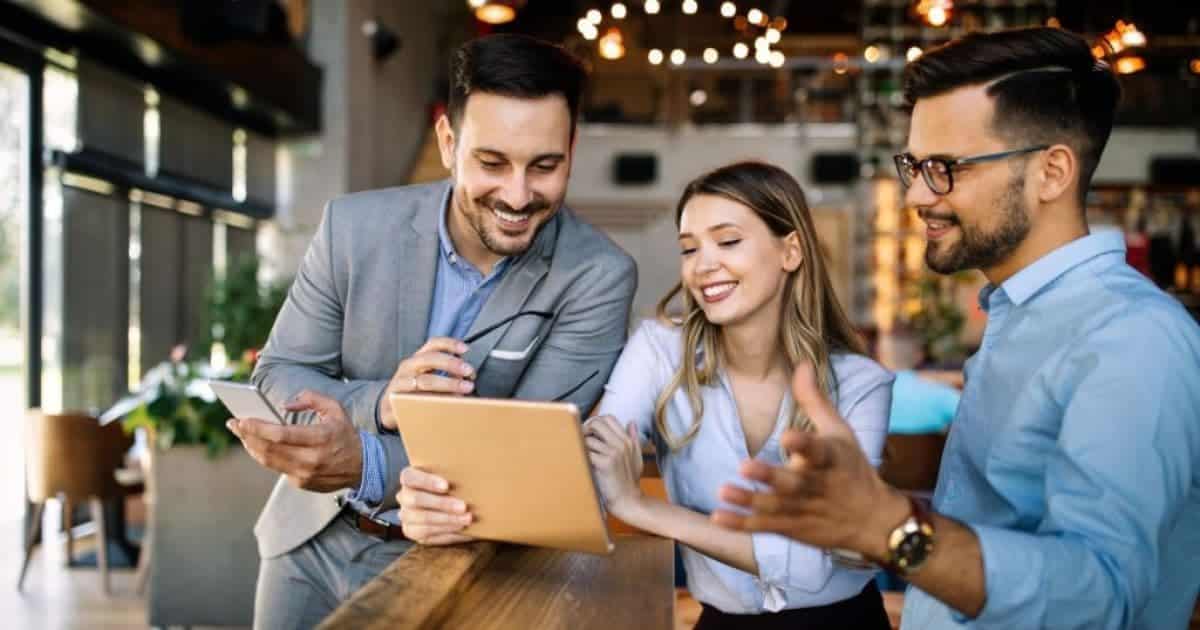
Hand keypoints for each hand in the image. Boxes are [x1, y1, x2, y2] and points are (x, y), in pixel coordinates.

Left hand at [227, 390, 363, 492]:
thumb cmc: (345, 434)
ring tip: (241, 434)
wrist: (362, 467)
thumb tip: (285, 405)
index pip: (281, 435)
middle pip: (269, 449)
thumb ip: (311, 398)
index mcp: (321, 438)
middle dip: (247, 435)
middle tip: (233, 424)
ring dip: (251, 446)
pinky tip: (257, 445)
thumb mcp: (336, 409)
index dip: (258, 428)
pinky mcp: (301, 482)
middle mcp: (312, 459)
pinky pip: (276, 468)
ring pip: (268, 461)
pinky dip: (264, 456)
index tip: (241, 419)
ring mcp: (305, 474)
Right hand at [379, 337, 474, 429]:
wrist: (387, 408)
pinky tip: (445, 405)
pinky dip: (432, 402)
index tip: (465, 349)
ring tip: (464, 388)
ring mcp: (400, 383)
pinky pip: (415, 400)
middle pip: (429, 359)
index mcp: (418, 359)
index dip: (449, 344)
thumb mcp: (430, 379)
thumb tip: (469, 378)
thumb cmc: (413, 392)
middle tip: (469, 371)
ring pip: (424, 381)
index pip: (432, 344)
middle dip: (451, 363)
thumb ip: (448, 376)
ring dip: (447, 383)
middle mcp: (408, 367)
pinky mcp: (395, 400)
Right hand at [396, 466, 474, 545]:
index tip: (446, 486)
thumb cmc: (450, 484)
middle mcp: (404, 497)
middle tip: (463, 506)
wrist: (447, 503)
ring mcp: (406, 516)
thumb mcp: (448, 475)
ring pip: (423, 520)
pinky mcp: (413, 532)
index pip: (410, 477)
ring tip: (467, 519)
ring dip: (448, 520)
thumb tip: (469, 475)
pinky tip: (463, 530)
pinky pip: (429, 535)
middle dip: (442, 504)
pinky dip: (448, 533)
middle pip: (416, 500)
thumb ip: (452, 474)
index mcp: (409, 478)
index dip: (426, 481)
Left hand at [584, 415, 643, 518]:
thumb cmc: (629, 481)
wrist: (628, 501)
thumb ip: (633, 439)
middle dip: (585, 429)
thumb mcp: (636, 458)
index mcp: (627, 441)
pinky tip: (583, 464)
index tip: (590, 433)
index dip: (596, 422)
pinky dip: (581, 456)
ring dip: (581, 446)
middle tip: (582, 442)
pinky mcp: (605, 463)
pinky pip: (586, 452)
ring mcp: (614, 453)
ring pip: (588, 438)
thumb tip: (632, 422)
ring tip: (582, 456)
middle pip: (597, 423)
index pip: (608, 418)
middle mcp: (621, 444)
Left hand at [711, 363, 907, 561]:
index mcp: (829, 459)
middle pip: (793, 483)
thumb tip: (801, 362)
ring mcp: (803, 509)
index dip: (803, 444)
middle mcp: (816, 486)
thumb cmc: (851, 468)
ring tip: (723, 491)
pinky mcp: (791, 527)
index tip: (788, 436)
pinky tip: (718, 516)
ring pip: (774, 507)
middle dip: (770, 476)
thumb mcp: (839, 431)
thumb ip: (814, 399)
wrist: (872, 521)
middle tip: (744, 465)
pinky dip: (741, 525)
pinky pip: (764, 527)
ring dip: (748, 500)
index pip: (817, 451)